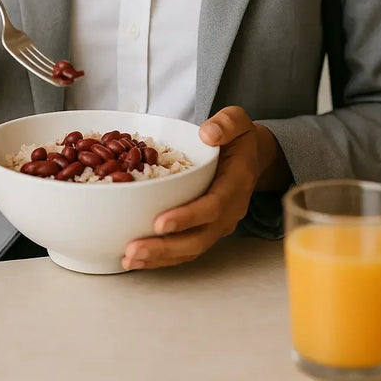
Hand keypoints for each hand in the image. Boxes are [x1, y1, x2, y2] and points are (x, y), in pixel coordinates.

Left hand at [122, 106, 286, 270]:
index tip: (160, 223)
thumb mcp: (238, 120)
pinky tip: (138, 259)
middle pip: (199, 237)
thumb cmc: (238, 138)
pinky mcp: (207, 229)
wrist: (251, 156)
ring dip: (160, 257)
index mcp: (236, 183)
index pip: (213, 206)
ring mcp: (219, 224)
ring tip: (129, 259)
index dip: (187, 217)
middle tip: (134, 250)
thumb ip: (226, 123)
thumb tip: (208, 134)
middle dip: (166, 247)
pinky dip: (163, 257)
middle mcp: (230, 210)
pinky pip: (186, 249)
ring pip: (191, 248)